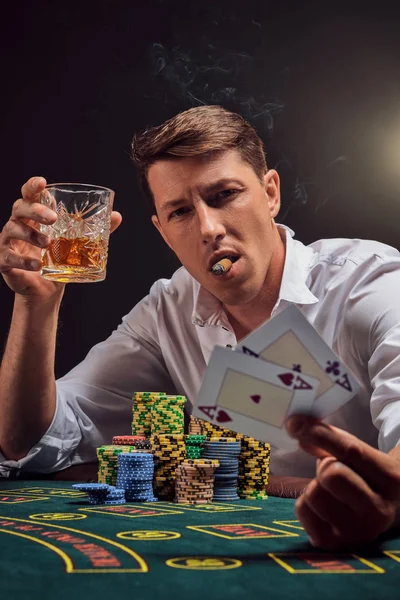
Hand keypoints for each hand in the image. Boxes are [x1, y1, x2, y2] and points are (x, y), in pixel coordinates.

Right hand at [0, 177, 121, 299]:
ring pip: (12, 230)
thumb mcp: (76, 243)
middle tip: (53, 218)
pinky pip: (9, 256)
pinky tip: (37, 265)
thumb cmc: (58, 260)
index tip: (42, 182)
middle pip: (19, 208)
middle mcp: (18, 224)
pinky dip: (23, 260)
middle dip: (35, 210)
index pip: (29, 194)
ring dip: (30, 235)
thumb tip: (117, 216)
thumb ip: (94, 229)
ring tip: (47, 243)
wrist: (46, 289)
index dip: (32, 186)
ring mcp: (9, 242)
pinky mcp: (4, 261)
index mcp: (34, 216)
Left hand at [286, 415, 399, 548]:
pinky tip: (322, 507)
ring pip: (313, 493)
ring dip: (315, 486)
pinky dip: (305, 504)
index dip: (320, 435)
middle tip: (333, 472)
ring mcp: (358, 532)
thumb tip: (294, 426)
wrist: (371, 512)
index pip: (351, 452)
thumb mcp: (354, 452)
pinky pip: (302, 510)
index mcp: (390, 479)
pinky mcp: (335, 544)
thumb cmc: (360, 475)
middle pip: (330, 474)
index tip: (297, 424)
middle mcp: (380, 511)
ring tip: (330, 492)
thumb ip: (328, 437)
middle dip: (325, 467)